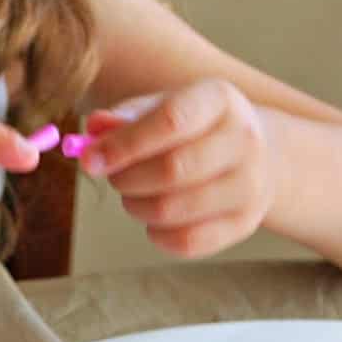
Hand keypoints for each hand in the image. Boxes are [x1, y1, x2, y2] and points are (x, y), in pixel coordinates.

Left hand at [80, 80, 278, 258]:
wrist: (253, 153)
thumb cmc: (193, 127)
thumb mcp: (161, 107)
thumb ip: (123, 117)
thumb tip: (94, 129)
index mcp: (220, 100)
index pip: (171, 121)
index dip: (124, 144)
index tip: (89, 160)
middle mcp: (244, 139)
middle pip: (172, 169)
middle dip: (126, 178)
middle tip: (113, 177)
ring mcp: (250, 184)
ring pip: (173, 209)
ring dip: (136, 206)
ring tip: (134, 195)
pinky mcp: (245, 223)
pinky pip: (187, 242)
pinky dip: (157, 235)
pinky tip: (154, 220)